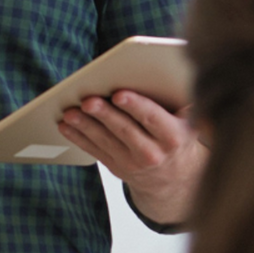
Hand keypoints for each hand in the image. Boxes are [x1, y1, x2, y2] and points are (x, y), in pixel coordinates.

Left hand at [58, 89, 205, 227]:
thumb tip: (166, 74)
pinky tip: (66, 126)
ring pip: (106, 141)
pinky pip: (95, 151)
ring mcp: (133, 163)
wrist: (173, 177)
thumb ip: (178, 101)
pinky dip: (79, 138)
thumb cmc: (176, 135)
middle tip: (88, 100)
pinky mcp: (116, 168)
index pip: (152, 118)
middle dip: (105, 114)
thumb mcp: (187, 121)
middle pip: (125, 130)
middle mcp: (153, 153)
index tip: (119, 94)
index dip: (135, 106)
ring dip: (85, 125)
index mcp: (174, 136)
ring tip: (70, 112)